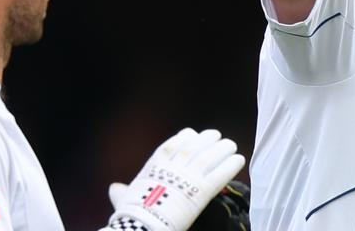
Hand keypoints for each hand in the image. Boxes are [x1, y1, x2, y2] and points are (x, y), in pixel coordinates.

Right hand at [108, 128, 245, 230]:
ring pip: (209, 158)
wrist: (142, 225)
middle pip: (193, 148)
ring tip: (231, 144)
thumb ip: (122, 193)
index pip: (171, 146)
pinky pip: (220, 175)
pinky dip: (230, 166)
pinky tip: (239, 159)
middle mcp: (172, 168)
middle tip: (216, 135)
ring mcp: (188, 178)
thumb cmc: (131, 214)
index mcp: (154, 167)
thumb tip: (114, 188)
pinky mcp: (201, 191)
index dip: (183, 138)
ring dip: (222, 149)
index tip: (191, 133)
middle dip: (205, 140)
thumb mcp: (125, 200)